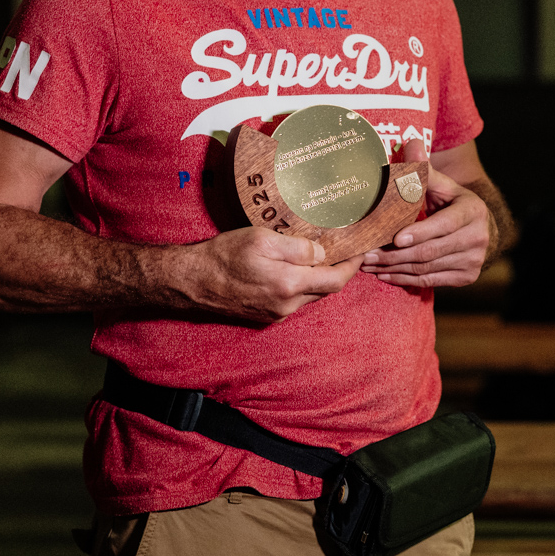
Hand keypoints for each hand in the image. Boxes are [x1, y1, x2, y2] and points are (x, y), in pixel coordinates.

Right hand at [170, 228, 363, 322]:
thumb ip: (297, 248)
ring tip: (317, 255)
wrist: (192, 281)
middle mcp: (287, 305)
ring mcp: (276, 313)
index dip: (353, 266)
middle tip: (343, 249)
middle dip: (336, 270)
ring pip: (308, 295)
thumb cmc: (224, 256)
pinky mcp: (265, 316)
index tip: (361, 251)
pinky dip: (299, 285)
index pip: (335, 280)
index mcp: (289, 285)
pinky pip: (292, 300)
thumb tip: (322, 253)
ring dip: (316, 278)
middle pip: (324, 289)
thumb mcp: (262, 239)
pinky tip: (292, 269)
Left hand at [360, 139, 490, 287]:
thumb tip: (411, 142)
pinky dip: (405, 279)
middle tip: (368, 254)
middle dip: (396, 254)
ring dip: (395, 268)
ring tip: (370, 264)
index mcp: (472, 211)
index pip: (445, 224)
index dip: (420, 232)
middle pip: (431, 251)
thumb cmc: (452, 203)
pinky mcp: (466, 277)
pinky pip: (430, 281)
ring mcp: (474, 260)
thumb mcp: (442, 185)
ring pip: (427, 268)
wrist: (480, 229)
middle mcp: (478, 238)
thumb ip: (424, 169)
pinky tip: (385, 274)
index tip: (396, 238)